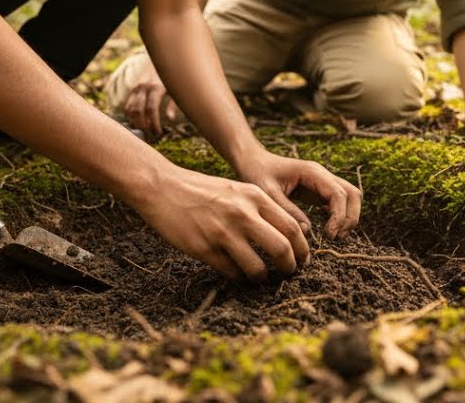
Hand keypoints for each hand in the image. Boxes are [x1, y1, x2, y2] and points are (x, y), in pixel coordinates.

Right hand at [123, 54, 180, 136]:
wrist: (164, 62)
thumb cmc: (173, 79)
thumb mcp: (177, 90)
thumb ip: (174, 104)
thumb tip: (171, 118)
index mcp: (157, 87)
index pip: (151, 109)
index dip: (154, 124)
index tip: (158, 134)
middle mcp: (144, 87)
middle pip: (138, 111)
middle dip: (143, 126)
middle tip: (150, 137)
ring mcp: (137, 88)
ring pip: (130, 109)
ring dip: (136, 123)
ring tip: (144, 133)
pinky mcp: (133, 89)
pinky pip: (128, 105)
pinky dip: (131, 117)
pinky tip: (139, 124)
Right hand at [134, 166, 308, 282]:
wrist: (162, 186)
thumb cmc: (201, 190)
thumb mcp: (236, 190)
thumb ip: (259, 209)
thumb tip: (286, 236)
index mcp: (254, 196)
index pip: (293, 227)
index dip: (303, 249)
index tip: (302, 260)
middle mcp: (242, 213)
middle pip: (282, 249)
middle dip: (290, 267)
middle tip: (289, 274)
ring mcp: (223, 232)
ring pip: (258, 268)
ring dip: (263, 278)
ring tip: (261, 279)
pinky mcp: (204, 248)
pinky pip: (232, 273)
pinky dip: (239, 278)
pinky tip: (238, 274)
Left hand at [234, 151, 362, 239]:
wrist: (252, 162)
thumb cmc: (257, 173)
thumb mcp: (267, 193)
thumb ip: (287, 210)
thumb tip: (307, 230)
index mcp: (312, 172)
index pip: (339, 194)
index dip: (339, 216)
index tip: (329, 235)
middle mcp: (322, 175)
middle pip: (352, 194)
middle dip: (350, 218)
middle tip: (335, 237)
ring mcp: (323, 182)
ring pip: (350, 197)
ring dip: (348, 217)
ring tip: (333, 236)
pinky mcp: (319, 190)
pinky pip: (339, 202)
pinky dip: (340, 215)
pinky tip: (328, 228)